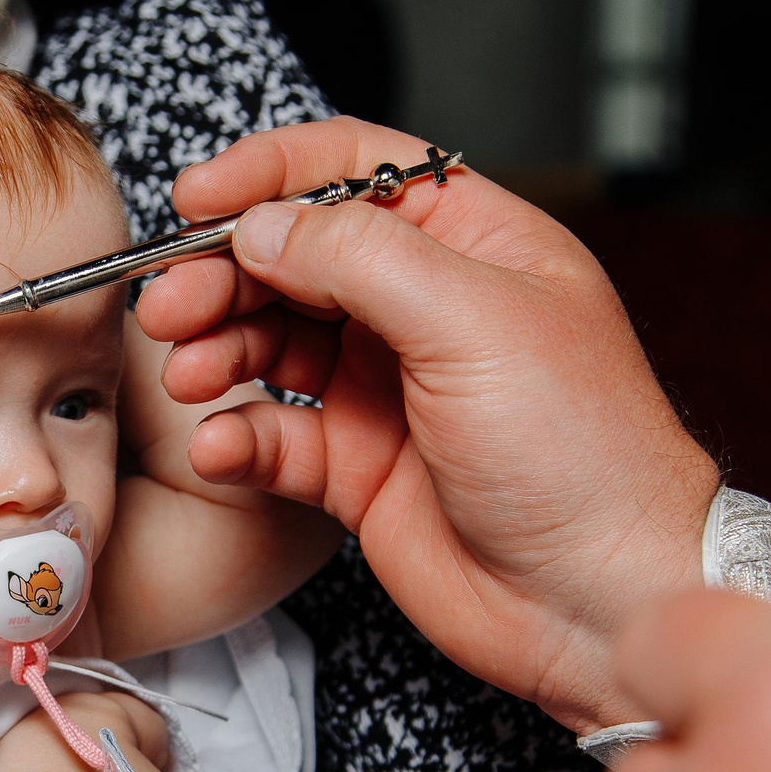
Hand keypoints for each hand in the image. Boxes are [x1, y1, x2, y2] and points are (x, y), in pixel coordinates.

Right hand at [136, 118, 721, 733]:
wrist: (601, 599)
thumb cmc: (583, 453)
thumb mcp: (473, 320)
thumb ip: (358, 257)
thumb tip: (263, 225)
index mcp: (476, 244)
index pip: (356, 171)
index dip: (272, 175)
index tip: (198, 198)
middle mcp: (427, 308)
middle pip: (297, 256)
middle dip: (225, 272)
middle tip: (170, 304)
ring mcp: (390, 388)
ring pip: (273, 341)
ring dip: (219, 349)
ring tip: (191, 376)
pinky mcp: (360, 469)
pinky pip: (276, 436)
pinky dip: (238, 436)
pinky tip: (222, 445)